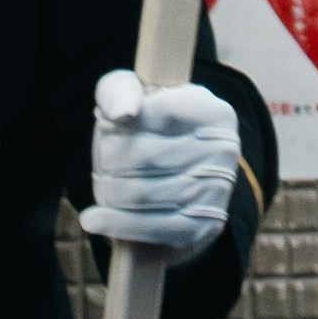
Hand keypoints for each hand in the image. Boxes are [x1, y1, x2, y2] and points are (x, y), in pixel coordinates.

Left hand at [83, 71, 244, 256]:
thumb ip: (120, 91)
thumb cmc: (146, 132)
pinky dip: (113, 223)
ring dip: (108, 190)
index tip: (108, 127)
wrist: (168, 186)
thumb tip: (124, 114)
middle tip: (105, 162)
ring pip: (138, 193)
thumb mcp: (131, 97)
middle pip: (142, 154)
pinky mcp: (202, 227)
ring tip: (105, 185)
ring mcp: (216, 191)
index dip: (119, 123)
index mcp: (214, 112)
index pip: (153, 113)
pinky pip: (148, 227)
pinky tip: (93, 219)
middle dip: (108, 160)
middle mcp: (224, 150)